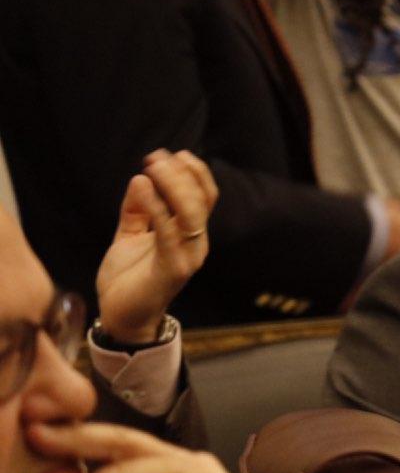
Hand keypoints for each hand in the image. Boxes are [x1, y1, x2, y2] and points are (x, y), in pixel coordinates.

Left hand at [95, 150, 216, 344]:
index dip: (192, 173)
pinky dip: (157, 207)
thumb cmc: (128, 280)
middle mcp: (195, 243)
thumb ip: (137, 211)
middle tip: (157, 156)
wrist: (122, 319)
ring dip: (174, 185)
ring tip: (153, 166)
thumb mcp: (129, 237)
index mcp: (189, 235)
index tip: (168, 154)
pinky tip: (144, 189)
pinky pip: (169, 232)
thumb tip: (141, 179)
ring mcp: (188, 256)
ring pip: (192, 213)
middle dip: (183, 173)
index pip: (204, 198)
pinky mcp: (174, 269)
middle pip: (203, 200)